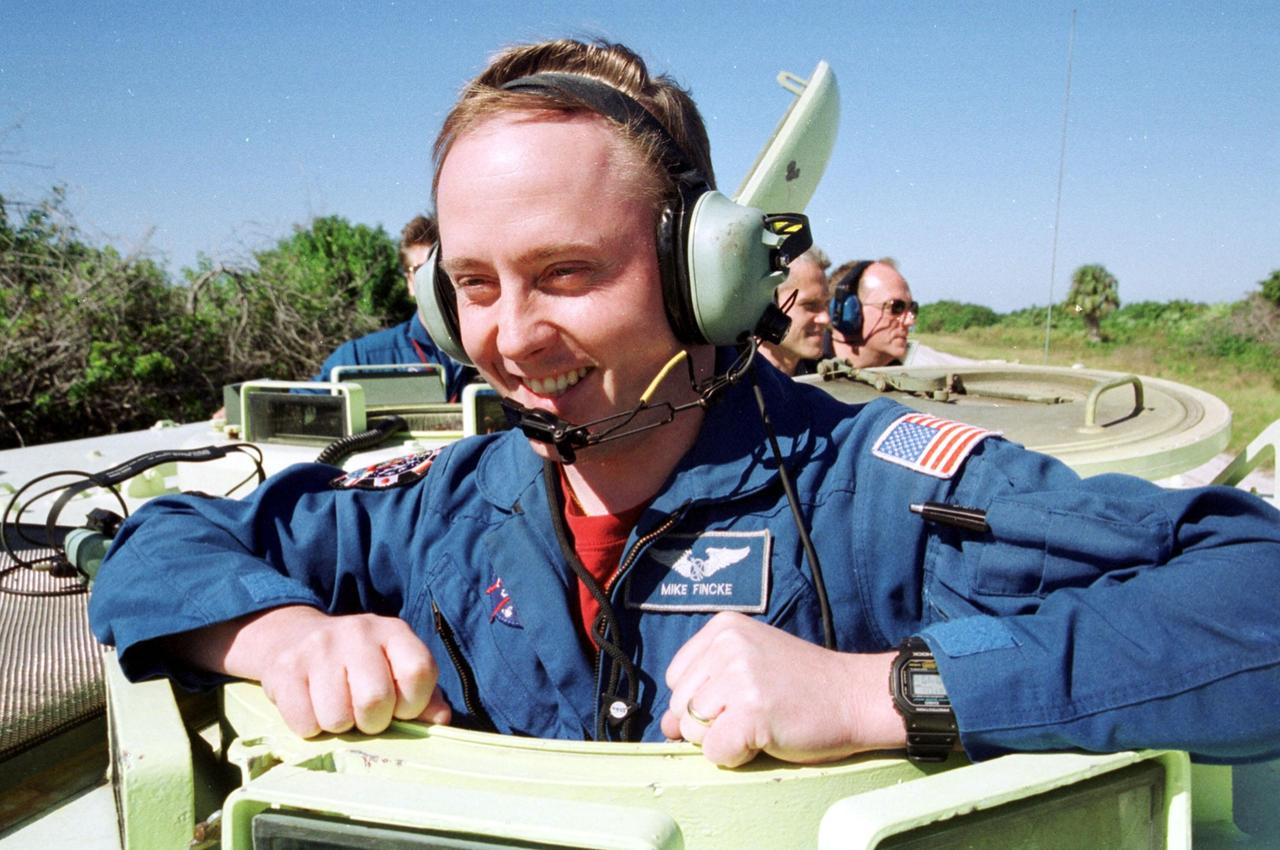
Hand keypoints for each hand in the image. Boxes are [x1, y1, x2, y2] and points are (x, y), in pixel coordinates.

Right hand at [215, 605, 451, 737]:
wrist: (293, 638)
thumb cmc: (357, 665)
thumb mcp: (395, 669)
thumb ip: (423, 695)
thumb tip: (441, 719)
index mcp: (394, 631)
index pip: (419, 671)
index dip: (413, 703)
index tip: (400, 708)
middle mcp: (358, 631)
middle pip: (375, 700)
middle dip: (372, 722)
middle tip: (364, 714)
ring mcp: (319, 647)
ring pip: (337, 718)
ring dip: (339, 726)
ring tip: (337, 707)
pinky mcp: (285, 668)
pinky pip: (305, 724)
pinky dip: (310, 727)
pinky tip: (311, 706)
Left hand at [659, 612, 903, 766]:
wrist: (855, 697)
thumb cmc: (803, 687)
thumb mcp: (748, 670)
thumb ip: (704, 690)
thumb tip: (666, 725)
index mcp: (723, 627)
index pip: (676, 678)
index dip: (704, 699)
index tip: (742, 696)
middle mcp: (727, 645)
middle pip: (681, 705)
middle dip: (711, 721)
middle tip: (756, 711)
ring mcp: (739, 676)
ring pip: (693, 731)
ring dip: (724, 739)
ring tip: (762, 722)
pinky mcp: (751, 711)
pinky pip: (715, 752)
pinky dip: (736, 757)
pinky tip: (766, 739)